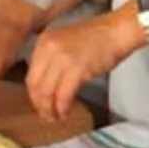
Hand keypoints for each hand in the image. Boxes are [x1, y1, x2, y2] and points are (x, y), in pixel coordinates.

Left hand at [24, 10, 141, 122]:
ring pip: (46, 92)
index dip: (34, 94)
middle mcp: (48, 49)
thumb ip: (52, 59)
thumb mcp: (65, 42)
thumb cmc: (97, 37)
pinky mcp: (76, 70)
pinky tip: (65, 112)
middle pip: (35, 85)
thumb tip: (47, 84)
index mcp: (43, 42)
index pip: (31, 74)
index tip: (40, 104)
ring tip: (55, 117)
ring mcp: (61, 59)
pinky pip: (63, 95)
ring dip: (49, 109)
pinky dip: (62, 107)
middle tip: (46, 115)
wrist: (117, 31)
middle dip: (39, 104)